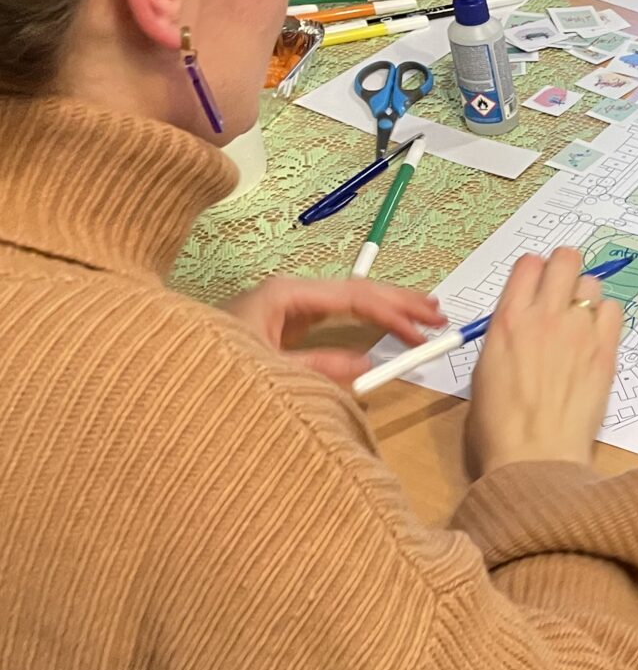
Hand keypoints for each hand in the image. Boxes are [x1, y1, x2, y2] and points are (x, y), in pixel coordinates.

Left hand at [220, 277, 443, 386]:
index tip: (419, 333)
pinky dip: (367, 317)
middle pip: (356, 290)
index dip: (391, 313)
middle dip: (399, 302)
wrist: (168, 379)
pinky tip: (388, 320)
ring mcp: (285, 304)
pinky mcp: (284, 320)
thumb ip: (320, 369)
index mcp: (284, 295)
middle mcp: (287, 292)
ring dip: (388, 305)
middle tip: (438, 316)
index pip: (352, 296)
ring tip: (426, 313)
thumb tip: (367, 366)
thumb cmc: (214, 371)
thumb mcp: (271, 373)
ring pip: (349, 298)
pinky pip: (336, 313)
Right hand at [464, 248, 623, 479]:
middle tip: (564, 289)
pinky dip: (606, 318)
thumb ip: (506, 336)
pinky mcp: (605, 351)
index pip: (528, 264)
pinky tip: (596, 339)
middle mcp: (544, 316)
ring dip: (586, 296)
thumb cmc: (500, 425)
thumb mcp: (486, 370)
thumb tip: (521, 324)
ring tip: (580, 322)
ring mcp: (578, 331)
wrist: (535, 455)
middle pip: (565, 260)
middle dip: (565, 268)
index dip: (535, 271)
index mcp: (508, 320)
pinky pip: (614, 311)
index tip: (537, 285)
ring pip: (592, 284)